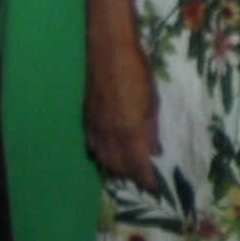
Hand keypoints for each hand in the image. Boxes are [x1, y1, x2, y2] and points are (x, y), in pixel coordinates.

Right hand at [83, 46, 160, 189]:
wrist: (108, 52)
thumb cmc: (137, 72)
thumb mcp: (152, 102)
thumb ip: (151, 130)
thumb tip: (155, 151)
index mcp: (130, 131)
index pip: (138, 166)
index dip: (147, 181)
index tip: (155, 189)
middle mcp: (110, 135)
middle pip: (118, 167)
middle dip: (132, 175)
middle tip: (144, 176)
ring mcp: (94, 128)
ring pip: (103, 160)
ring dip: (116, 167)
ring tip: (128, 168)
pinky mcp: (85, 120)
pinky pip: (92, 147)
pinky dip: (101, 154)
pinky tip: (109, 152)